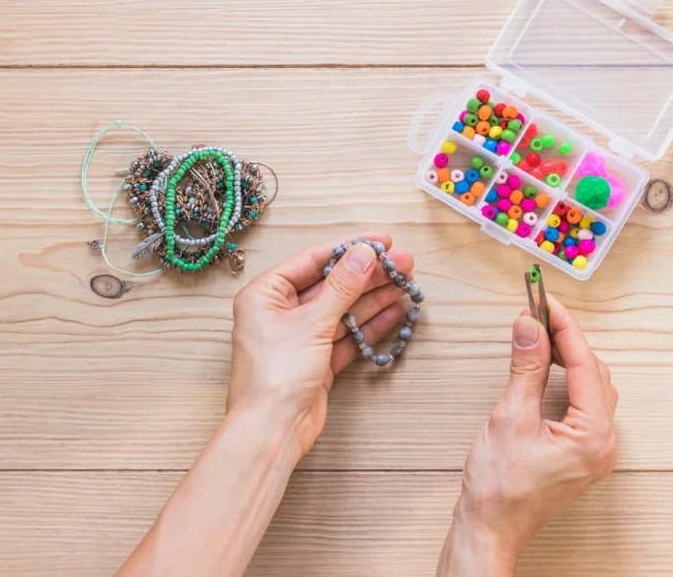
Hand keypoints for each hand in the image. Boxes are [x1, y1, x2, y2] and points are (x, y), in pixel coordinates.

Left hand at [227, 234, 413, 457]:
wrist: (271, 431)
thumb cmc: (275, 375)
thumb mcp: (312, 322)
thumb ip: (342, 287)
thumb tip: (365, 254)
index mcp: (265, 294)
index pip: (313, 261)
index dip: (350, 249)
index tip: (382, 241)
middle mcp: (280, 313)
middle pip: (332, 285)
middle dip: (368, 275)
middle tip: (404, 264)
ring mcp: (300, 338)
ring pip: (343, 310)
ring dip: (374, 298)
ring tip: (406, 283)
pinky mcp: (316, 361)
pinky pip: (346, 335)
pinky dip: (369, 325)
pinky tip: (395, 311)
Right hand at [438, 299, 617, 574]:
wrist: (490, 529)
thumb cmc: (498, 487)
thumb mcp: (510, 416)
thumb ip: (526, 366)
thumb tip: (530, 325)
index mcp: (593, 434)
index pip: (584, 364)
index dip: (564, 327)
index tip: (545, 301)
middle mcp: (604, 443)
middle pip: (594, 373)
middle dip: (567, 340)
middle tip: (538, 314)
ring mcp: (595, 451)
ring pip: (592, 388)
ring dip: (569, 359)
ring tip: (541, 337)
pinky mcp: (582, 455)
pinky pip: (585, 406)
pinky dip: (569, 381)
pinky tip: (548, 370)